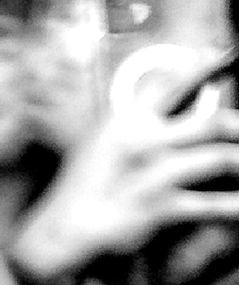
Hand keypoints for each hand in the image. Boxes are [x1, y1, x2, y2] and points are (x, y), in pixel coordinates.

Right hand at [9, 55, 238, 280]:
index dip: (204, 67)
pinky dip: (235, 205)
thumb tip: (173, 112)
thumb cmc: (86, 186)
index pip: (171, 85)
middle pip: (213, 123)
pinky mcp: (158, 207)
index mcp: (127, 121)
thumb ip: (138, 124)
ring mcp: (152, 175)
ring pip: (220, 159)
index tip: (228, 53)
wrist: (62, 231)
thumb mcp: (104, 144)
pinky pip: (212, 205)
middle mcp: (142, 142)